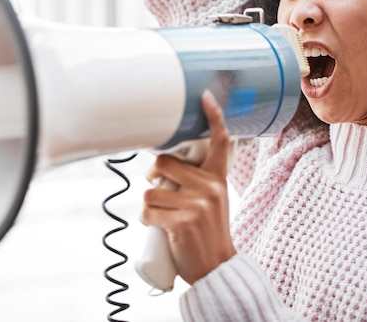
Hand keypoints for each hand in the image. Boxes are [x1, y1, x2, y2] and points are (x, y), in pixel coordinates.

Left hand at [141, 90, 236, 284]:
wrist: (217, 268)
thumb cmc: (208, 234)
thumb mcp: (213, 202)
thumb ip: (197, 182)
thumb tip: (162, 169)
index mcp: (218, 179)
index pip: (220, 142)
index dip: (213, 117)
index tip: (205, 97)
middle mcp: (210, 188)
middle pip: (163, 163)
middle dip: (153, 177)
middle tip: (159, 191)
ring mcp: (197, 204)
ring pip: (150, 190)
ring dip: (148, 205)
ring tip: (163, 217)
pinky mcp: (182, 221)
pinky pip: (147, 210)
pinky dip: (146, 220)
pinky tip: (159, 228)